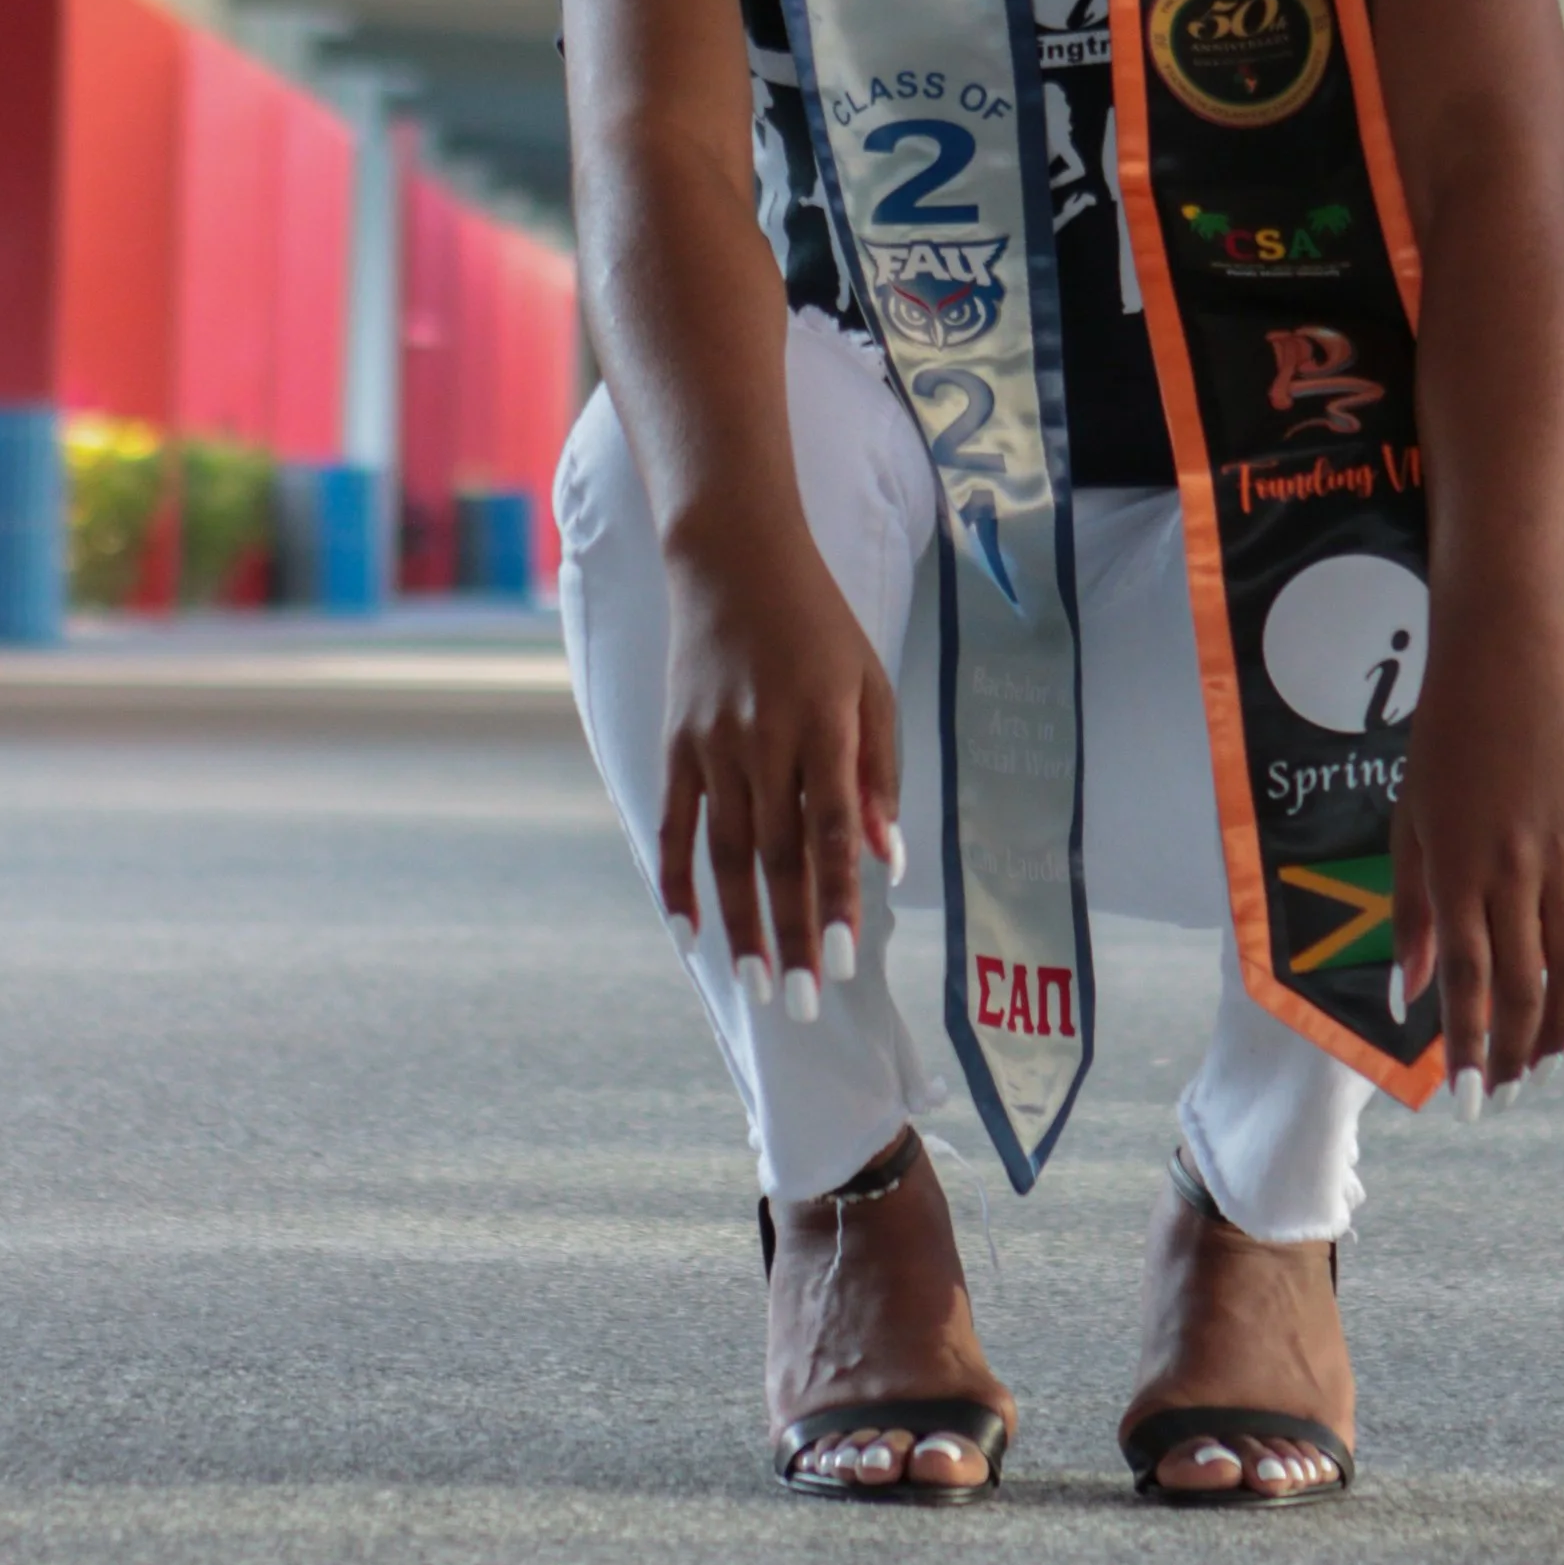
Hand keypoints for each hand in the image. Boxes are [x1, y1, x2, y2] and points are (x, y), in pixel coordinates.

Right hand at [655, 538, 900, 1001]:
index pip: (833, 829)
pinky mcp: (677, 744)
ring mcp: (713, 745)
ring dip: (741, 924)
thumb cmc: (820, 625)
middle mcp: (764, 739)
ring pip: (726, 852)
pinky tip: (689, 933)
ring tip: (758, 985)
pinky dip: (679, 881)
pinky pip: (675, 825)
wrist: (733, 560)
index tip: (846, 962)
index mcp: (825, 724)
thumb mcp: (871, 683)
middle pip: (777, 855)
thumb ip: (880, 772)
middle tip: (803, 1004)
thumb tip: (889, 859)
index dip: (839, 898)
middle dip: (792, 933)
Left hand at [1389, 616, 1563, 1099]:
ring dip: (1560, 1027)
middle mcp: (1511, 870)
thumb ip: (1410, 911)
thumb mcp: (1409, 821)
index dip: (1466, 1048)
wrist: (1503, 661)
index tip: (1465, 1100)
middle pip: (1520, 985)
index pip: (1463, 981)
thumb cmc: (1441, 742)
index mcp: (1454, 868)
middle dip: (1511, 1050)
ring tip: (1545, 1069)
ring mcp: (1563, 855)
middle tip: (1504, 1092)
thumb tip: (1408, 995)